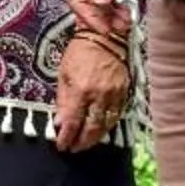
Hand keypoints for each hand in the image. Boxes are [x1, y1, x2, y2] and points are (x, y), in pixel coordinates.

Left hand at [54, 27, 130, 151]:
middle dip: (82, 142)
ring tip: (86, 143)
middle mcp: (99, 95)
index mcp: (81, 90)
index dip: (67, 137)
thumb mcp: (64, 75)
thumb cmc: (79, 53)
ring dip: (96, 137)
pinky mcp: (124, 92)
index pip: (73, 122)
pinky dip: (108, 126)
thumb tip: (60, 123)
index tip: (62, 146)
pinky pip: (117, 115)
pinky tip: (100, 130)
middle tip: (74, 149)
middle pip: (92, 128)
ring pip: (106, 124)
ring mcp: (114, 94)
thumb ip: (63, 101)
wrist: (104, 37)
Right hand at [64, 0, 134, 26]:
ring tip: (126, 20)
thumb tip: (100, 3)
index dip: (91, 18)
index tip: (108, 30)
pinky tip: (124, 6)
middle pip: (86, 3)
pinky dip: (113, 0)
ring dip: (109, 11)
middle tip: (123, 27)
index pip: (77, 2)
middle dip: (102, 17)